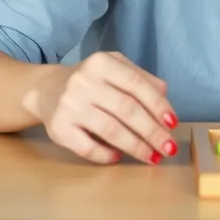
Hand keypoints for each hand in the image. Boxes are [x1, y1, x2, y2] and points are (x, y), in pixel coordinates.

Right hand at [22, 51, 179, 164]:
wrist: (46, 89)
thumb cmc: (92, 80)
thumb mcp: (116, 68)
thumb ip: (142, 79)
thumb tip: (166, 99)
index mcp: (102, 63)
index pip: (137, 85)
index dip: (158, 105)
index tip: (173, 124)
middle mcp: (83, 82)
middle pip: (127, 109)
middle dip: (152, 131)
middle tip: (169, 148)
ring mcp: (69, 105)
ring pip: (110, 130)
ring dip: (136, 147)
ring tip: (152, 157)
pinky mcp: (58, 129)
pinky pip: (87, 147)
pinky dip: (106, 155)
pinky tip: (119, 157)